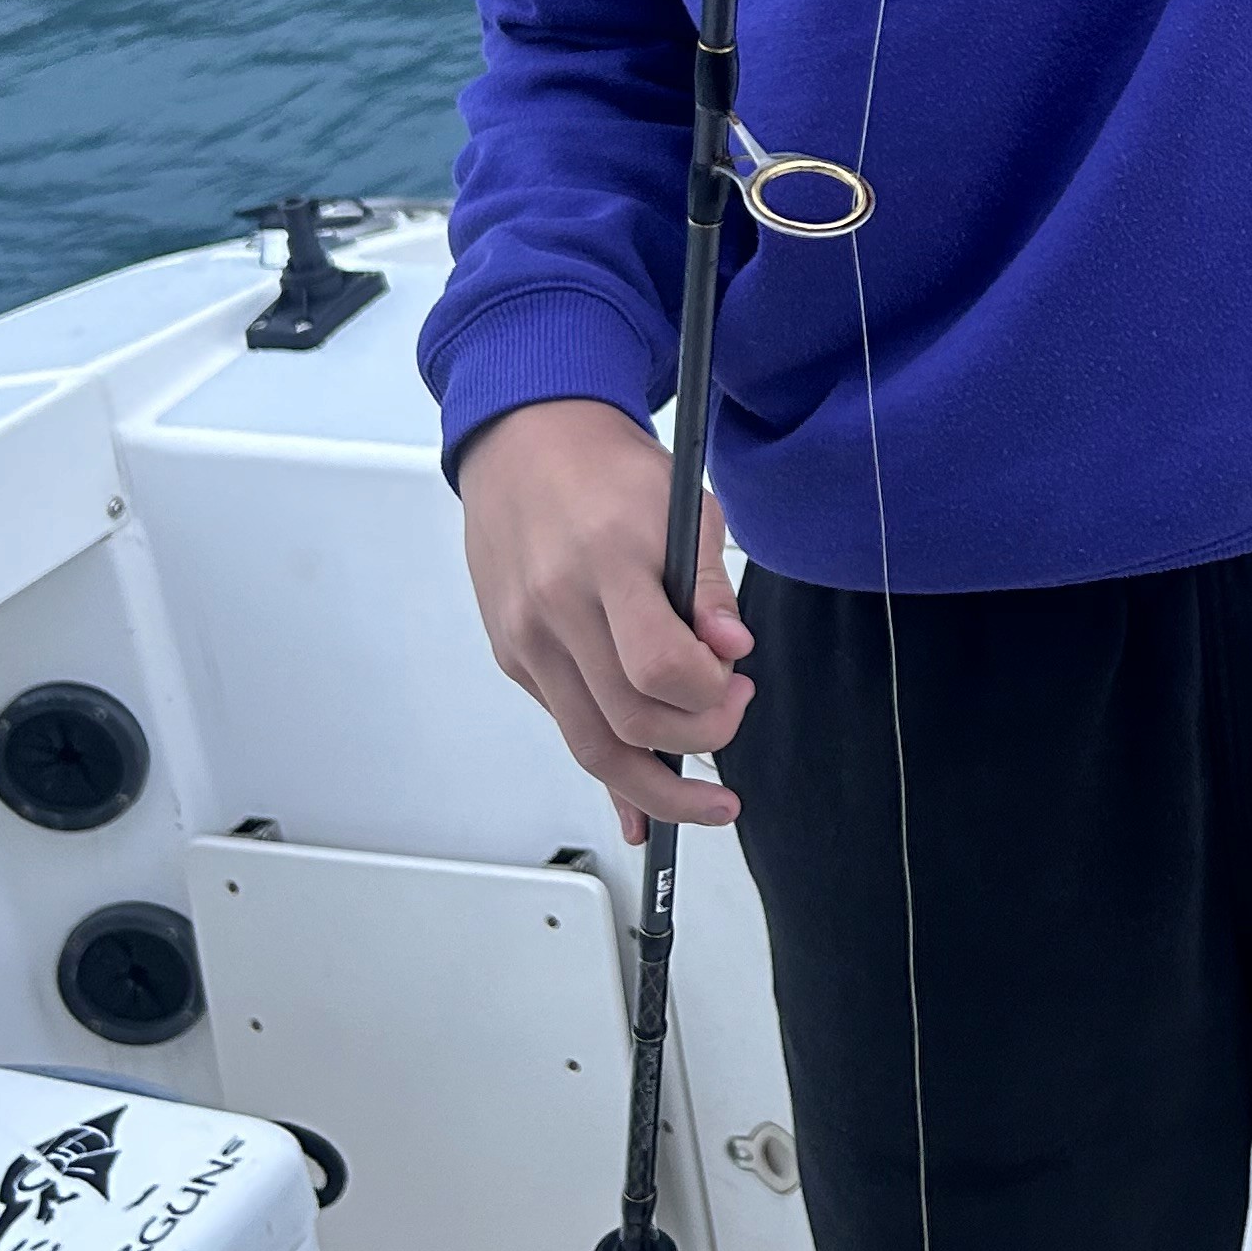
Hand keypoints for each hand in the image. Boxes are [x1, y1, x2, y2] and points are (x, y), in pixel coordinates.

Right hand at [457, 399, 751, 843]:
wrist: (524, 441)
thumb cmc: (610, 470)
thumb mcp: (685, 505)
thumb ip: (710, 587)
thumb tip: (732, 652)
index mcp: (606, 559)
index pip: (660, 665)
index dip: (711, 694)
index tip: (737, 681)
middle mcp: (555, 606)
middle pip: (627, 720)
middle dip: (696, 740)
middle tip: (732, 715)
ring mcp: (526, 638)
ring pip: (590, 746)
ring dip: (654, 792)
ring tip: (708, 804)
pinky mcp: (514, 657)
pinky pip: (567, 729)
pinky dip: (610, 772)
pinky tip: (642, 809)